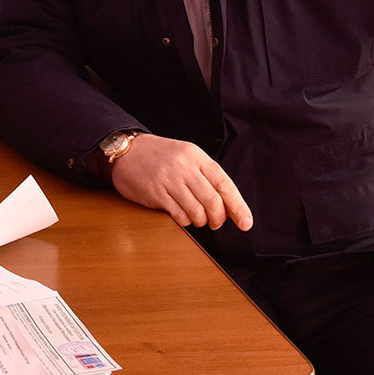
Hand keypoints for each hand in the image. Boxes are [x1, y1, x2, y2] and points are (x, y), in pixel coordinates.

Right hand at [108, 134, 252, 229]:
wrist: (127, 151)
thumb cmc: (160, 156)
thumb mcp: (186, 156)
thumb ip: (206, 176)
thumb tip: (228, 205)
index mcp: (197, 156)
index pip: (225, 184)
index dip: (238, 206)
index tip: (246, 223)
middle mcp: (184, 167)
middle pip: (214, 201)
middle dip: (219, 219)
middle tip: (216, 222)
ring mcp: (169, 180)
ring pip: (198, 211)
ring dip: (201, 221)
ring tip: (197, 218)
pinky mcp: (156, 193)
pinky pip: (179, 215)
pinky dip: (185, 221)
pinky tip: (182, 216)